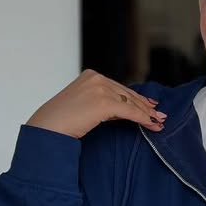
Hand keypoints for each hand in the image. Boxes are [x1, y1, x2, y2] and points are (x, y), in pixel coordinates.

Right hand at [25, 69, 166, 139]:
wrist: (47, 129)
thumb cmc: (61, 122)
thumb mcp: (82, 104)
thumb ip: (100, 101)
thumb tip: (122, 109)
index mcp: (90, 75)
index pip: (118, 87)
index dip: (135, 97)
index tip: (148, 104)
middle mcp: (96, 78)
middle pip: (126, 93)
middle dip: (144, 105)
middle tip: (158, 114)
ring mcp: (99, 88)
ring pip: (130, 102)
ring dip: (146, 113)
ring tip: (158, 122)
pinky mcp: (103, 102)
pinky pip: (129, 111)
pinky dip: (142, 118)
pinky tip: (151, 125)